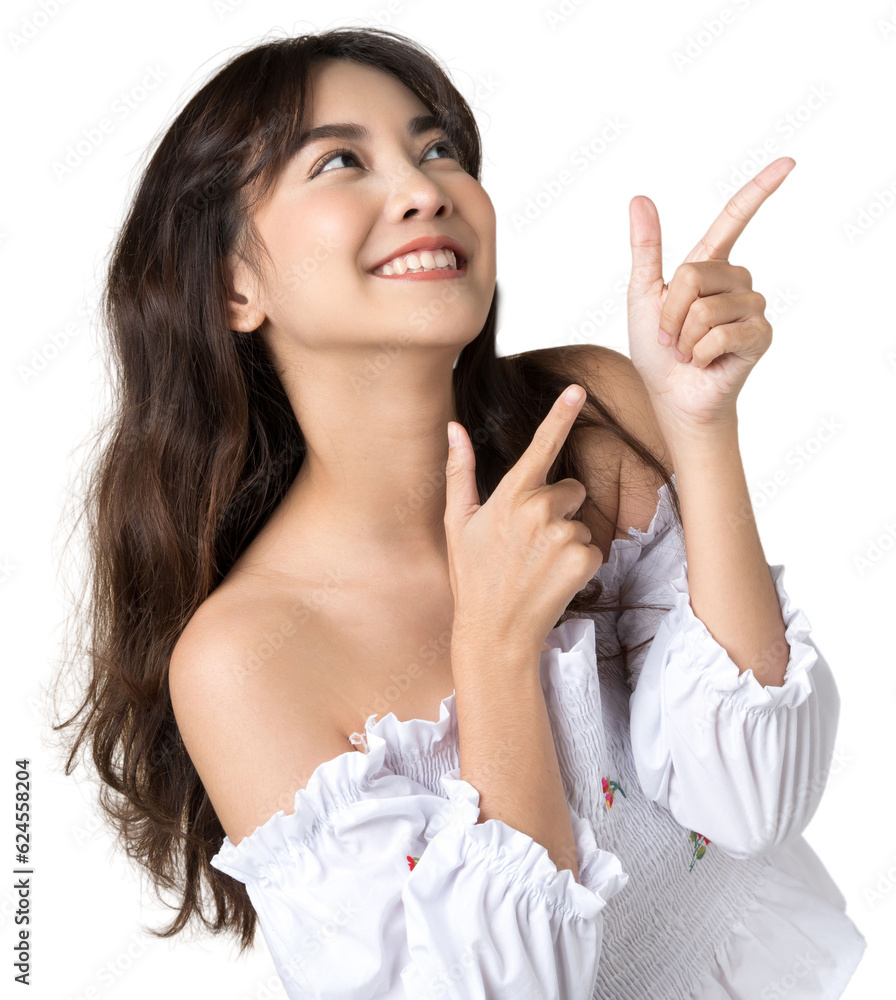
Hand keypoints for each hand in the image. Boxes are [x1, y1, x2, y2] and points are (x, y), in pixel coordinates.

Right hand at [444, 386, 603, 655]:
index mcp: (508, 496)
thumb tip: (454, 428)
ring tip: (537, 566)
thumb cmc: (472, 578)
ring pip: (581, 521)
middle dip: (558, 508)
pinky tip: (553, 579)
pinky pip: (593, 548)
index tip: (578, 389)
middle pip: (571, 488)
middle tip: (529, 542)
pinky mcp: (584, 560)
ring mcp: (563, 535)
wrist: (495, 633)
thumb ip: (459, 471)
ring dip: (566, 539)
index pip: (540, 447)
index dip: (560, 415)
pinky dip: (579, 563)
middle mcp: (538, 510)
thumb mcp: (457, 523)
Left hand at [626, 157, 795, 429]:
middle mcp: (736, 280)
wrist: (671, 395)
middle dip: (669, 311)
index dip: (759, 191)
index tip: (788, 163)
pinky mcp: (760, 335)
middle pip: (694, 274)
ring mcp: (752, 307)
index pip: (735, 219)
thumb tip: (640, 198)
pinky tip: (702, 361)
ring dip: (682, 337)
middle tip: (670, 336)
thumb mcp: (643, 294)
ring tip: (686, 351)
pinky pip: (721, 334)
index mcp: (709, 266)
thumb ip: (646, 248)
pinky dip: (698, 352)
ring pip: (705, 308)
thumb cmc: (657, 349)